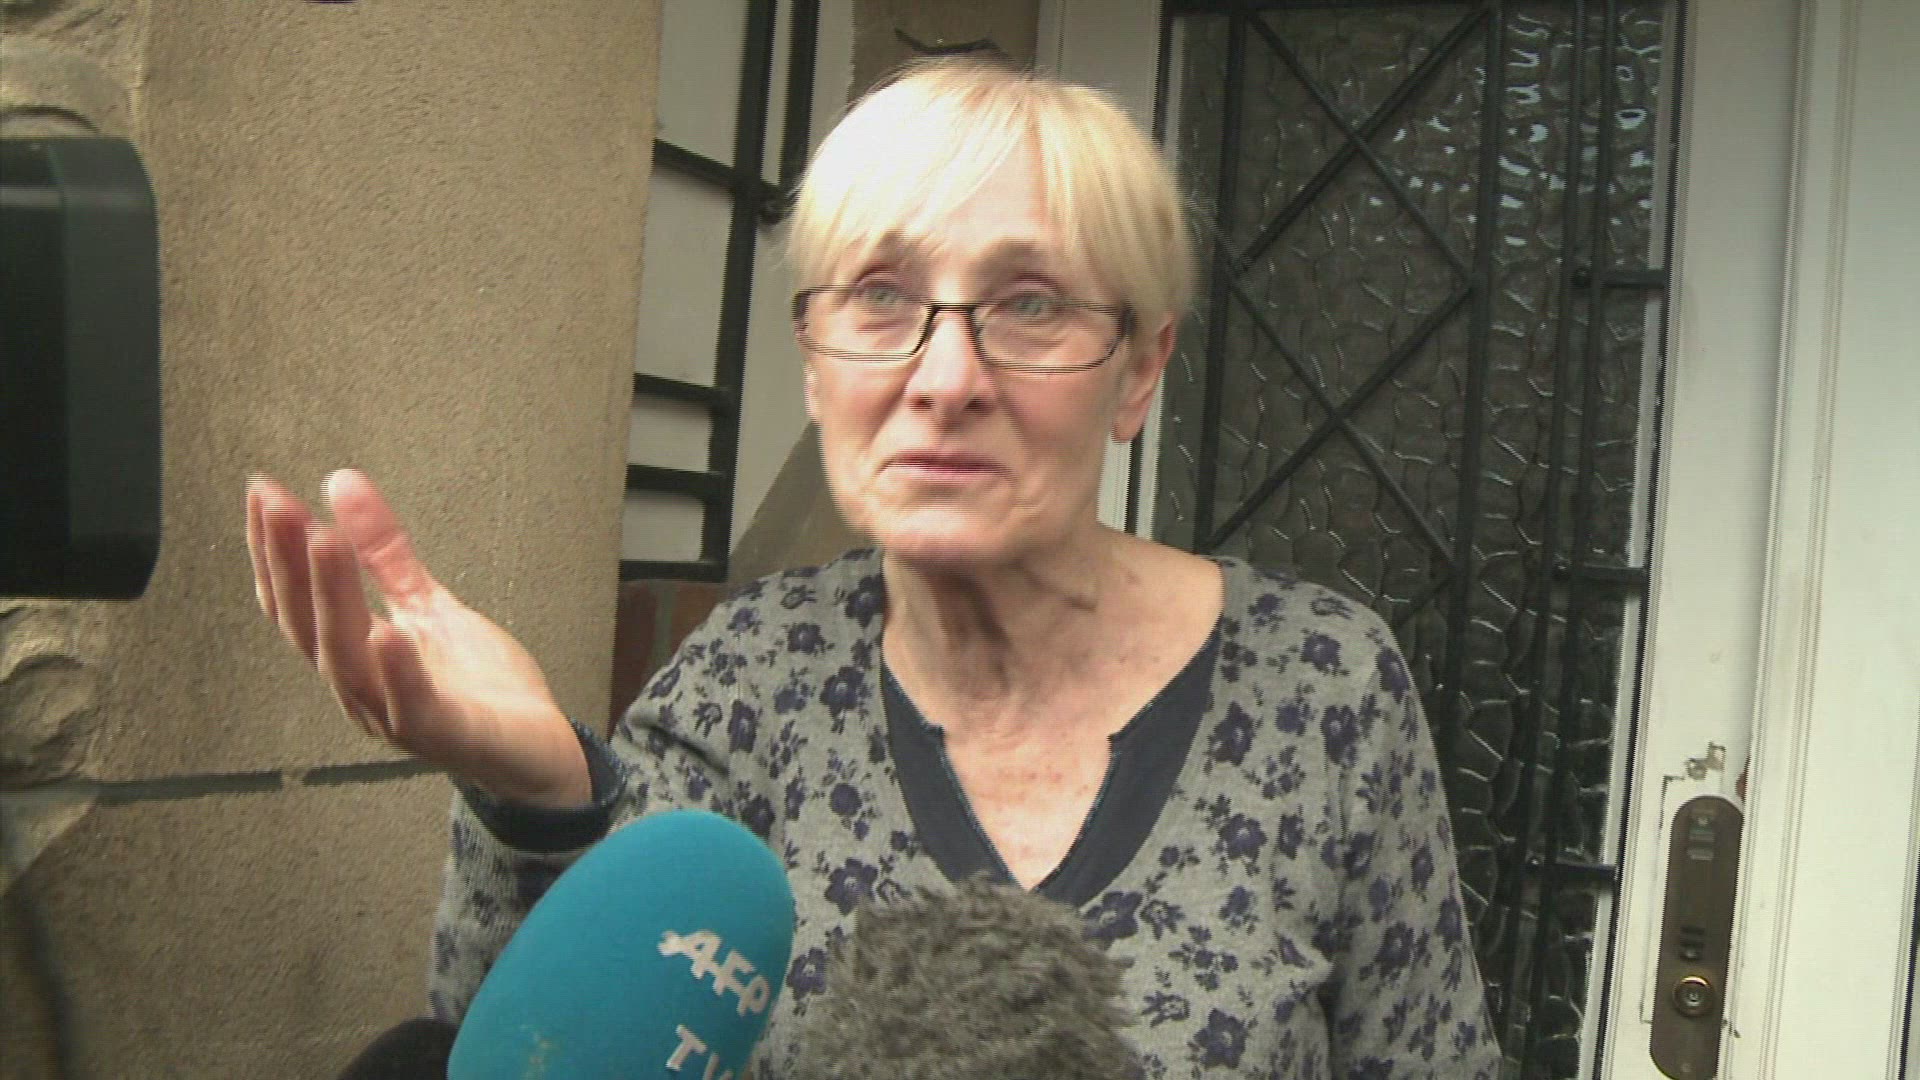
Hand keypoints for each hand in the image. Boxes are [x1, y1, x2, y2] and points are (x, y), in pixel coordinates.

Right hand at [245, 469, 589, 807]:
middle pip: (309, 626)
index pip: (295, 603)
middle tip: (281, 507)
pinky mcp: (447, 735)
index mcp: (353, 657)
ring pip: (348, 660)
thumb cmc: (474, 687)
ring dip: (333, 599)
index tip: (263, 493)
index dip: (273, 551)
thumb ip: (385, 553)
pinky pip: (412, 707)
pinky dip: (397, 672)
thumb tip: (341, 484)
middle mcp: (362, 689)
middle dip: (290, 564)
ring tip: (324, 542)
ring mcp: (398, 716)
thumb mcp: (428, 605)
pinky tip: (387, 633)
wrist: (536, 749)